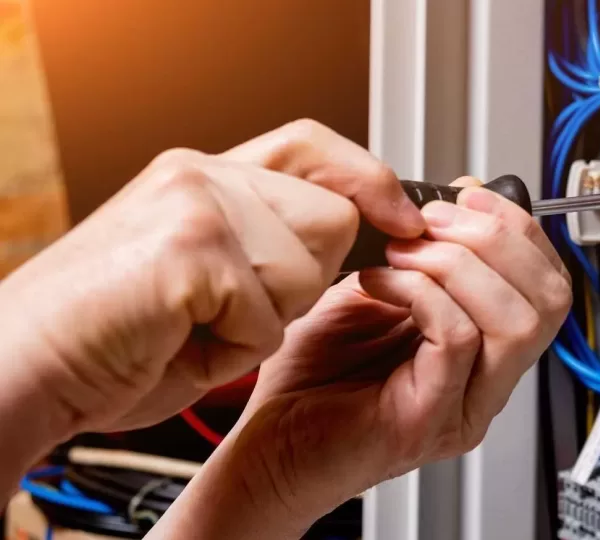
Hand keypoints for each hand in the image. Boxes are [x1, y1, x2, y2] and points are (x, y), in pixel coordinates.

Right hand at [0, 120, 424, 493]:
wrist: (19, 369)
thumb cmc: (106, 338)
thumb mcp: (201, 278)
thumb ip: (264, 242)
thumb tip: (349, 236)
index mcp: (202, 176)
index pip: (311, 146)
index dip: (366, 179)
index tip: (404, 217)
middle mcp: (201, 175)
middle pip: (332, 219)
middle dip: (300, 284)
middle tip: (222, 312)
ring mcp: (198, 204)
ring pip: (307, 271)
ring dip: (263, 323)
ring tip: (192, 329)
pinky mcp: (194, 247)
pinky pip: (267, 317)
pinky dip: (231, 351)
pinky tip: (177, 345)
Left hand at [147, 178, 571, 538]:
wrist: (266, 445)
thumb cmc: (312, 377)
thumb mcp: (377, 287)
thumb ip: (424, 247)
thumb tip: (462, 193)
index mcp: (488, 349)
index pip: (551, 284)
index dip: (518, 229)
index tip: (467, 196)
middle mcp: (488, 382)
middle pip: (549, 300)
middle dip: (495, 239)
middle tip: (431, 223)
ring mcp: (465, 405)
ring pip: (515, 321)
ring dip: (458, 265)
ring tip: (402, 254)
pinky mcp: (428, 420)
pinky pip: (457, 339)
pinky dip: (420, 293)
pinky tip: (379, 283)